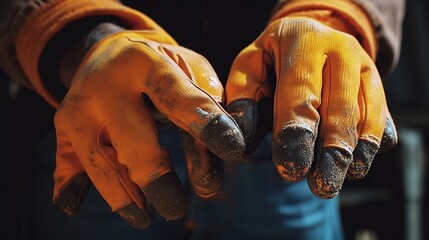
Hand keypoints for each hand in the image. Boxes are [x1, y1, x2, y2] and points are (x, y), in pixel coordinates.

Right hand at [53, 25, 244, 227]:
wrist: (109, 51)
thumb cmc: (161, 67)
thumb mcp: (190, 69)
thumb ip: (208, 105)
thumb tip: (224, 155)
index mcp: (144, 61)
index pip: (177, 98)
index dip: (205, 125)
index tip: (233, 151)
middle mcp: (105, 83)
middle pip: (132, 140)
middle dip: (156, 176)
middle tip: (176, 208)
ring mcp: (78, 106)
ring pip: (99, 161)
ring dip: (122, 195)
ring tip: (143, 218)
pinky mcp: (63, 126)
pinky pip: (67, 162)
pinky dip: (69, 186)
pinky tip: (70, 205)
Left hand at [225, 17, 396, 198]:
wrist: (309, 34)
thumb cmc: (271, 59)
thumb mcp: (249, 67)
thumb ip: (243, 100)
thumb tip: (240, 142)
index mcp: (303, 40)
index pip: (301, 93)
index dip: (297, 133)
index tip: (292, 169)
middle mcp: (340, 48)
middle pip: (340, 106)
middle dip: (332, 150)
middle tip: (322, 186)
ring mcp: (365, 64)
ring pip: (365, 114)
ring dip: (353, 152)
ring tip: (341, 179)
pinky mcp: (378, 82)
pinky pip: (381, 116)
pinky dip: (372, 141)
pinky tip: (358, 163)